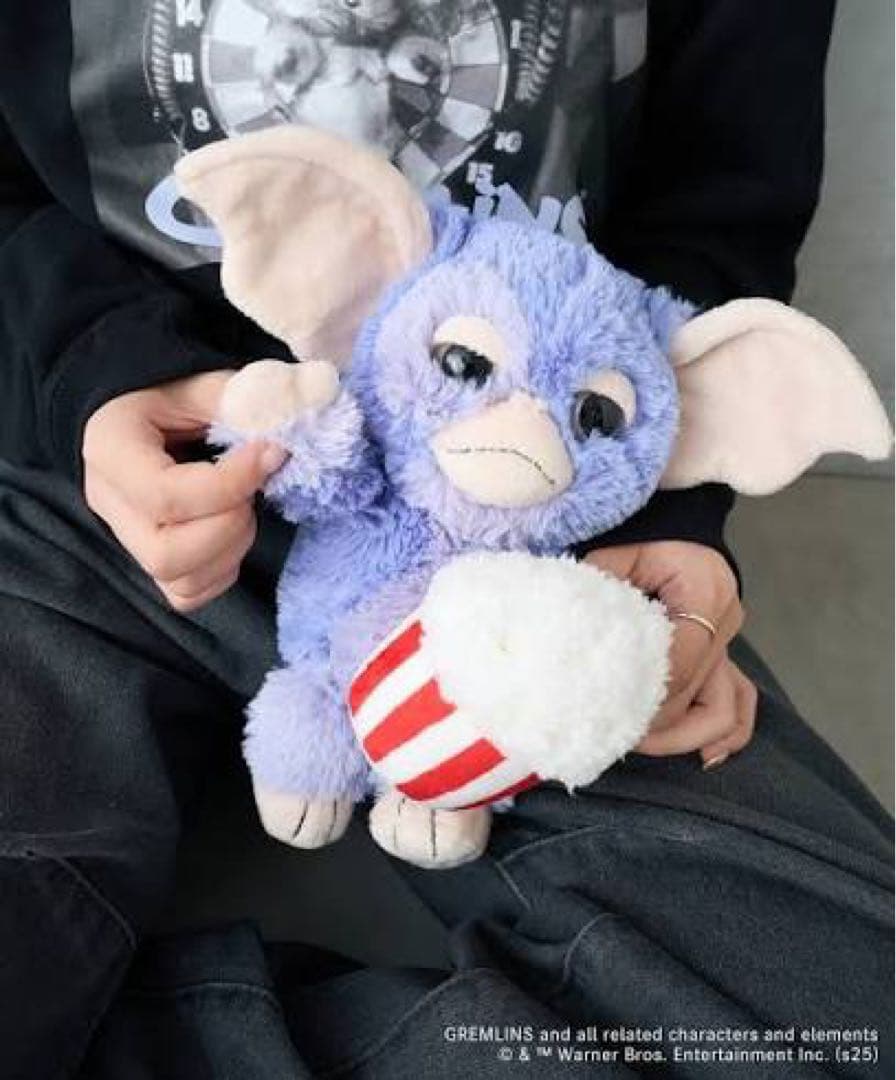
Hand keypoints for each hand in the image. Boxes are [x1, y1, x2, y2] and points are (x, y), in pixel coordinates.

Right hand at [83, 371, 285, 611]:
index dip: (230, 484)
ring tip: (245, 505)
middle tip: (251, 488)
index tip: (271, 453)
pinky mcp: (151, 562)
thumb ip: (239, 398)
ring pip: (180, 581)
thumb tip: (291, 417)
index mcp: (110, 452)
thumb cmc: (163, 396)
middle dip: (229, 526)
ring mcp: (128, 541)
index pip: (165, 495)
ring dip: (233, 548)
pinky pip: (188, 593)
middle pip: (166, 555)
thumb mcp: (195, 382)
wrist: (132, 415)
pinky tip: (234, 530)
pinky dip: (224, 570)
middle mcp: (111, 505)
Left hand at [585, 541, 756, 767]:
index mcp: (703, 593)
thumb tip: (566, 622)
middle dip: (655, 719)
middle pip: (696, 691)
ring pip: (726, 707)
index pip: (679, 660)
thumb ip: (596, 581)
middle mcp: (725, 622)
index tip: (612, 709)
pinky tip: (706, 758)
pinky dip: (727, 733)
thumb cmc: (645, 535)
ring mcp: (729, 643)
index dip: (649, 691)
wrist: (677, 525)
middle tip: (609, 730)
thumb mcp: (618, 550)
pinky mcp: (724, 656)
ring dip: (688, 735)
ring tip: (645, 745)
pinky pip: (739, 702)